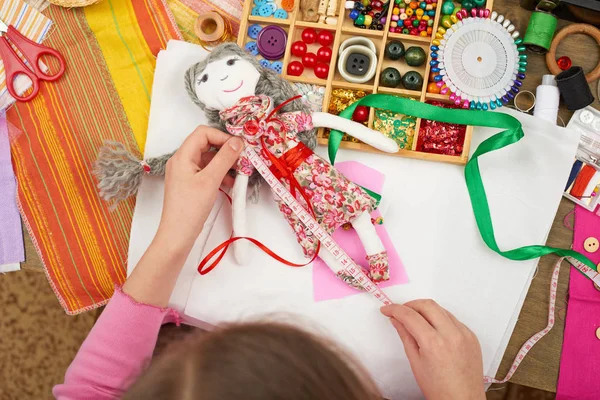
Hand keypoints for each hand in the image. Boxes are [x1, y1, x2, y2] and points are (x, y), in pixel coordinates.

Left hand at [157, 126, 242, 251]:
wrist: (177, 234)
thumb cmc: (190, 208)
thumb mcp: (211, 180)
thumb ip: (225, 158)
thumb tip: (237, 142)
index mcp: (182, 156)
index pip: (203, 133)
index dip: (222, 136)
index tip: (238, 147)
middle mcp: (182, 161)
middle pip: (206, 144)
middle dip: (225, 150)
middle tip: (242, 159)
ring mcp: (185, 172)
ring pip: (208, 159)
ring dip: (224, 163)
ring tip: (239, 172)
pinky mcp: (190, 184)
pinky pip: (207, 171)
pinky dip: (220, 173)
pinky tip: (231, 183)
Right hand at [381, 300, 484, 399]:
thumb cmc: (439, 389)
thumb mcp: (415, 362)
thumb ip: (405, 336)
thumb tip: (396, 320)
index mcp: (434, 343)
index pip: (410, 316)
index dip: (395, 309)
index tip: (387, 309)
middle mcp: (451, 335)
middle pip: (427, 305)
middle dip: (410, 304)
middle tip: (401, 312)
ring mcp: (464, 334)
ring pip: (441, 309)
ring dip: (426, 311)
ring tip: (417, 321)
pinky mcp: (472, 336)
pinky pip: (454, 319)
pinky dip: (441, 319)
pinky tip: (434, 329)